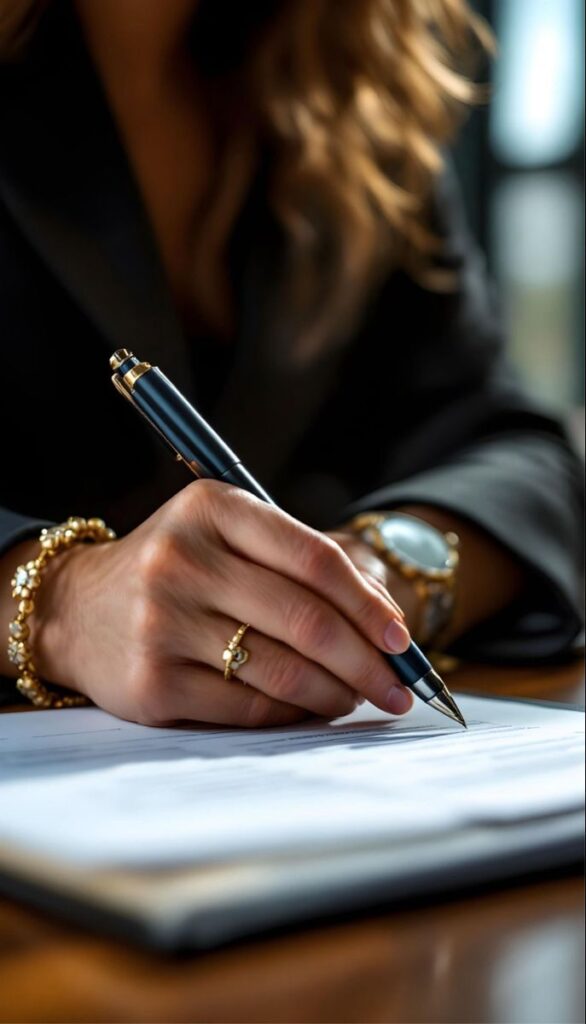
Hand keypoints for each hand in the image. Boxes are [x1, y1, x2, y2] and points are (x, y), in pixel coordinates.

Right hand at [21, 481, 412, 726]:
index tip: (401, 637)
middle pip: (307, 619)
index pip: (314, 558)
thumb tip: (383, 624)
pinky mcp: (152, 683)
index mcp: (211, 508)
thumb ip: (297, 564)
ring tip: (358, 697)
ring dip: (337, 692)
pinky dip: (294, 714)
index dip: (369, 603)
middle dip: (369, 661)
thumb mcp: (224, 536)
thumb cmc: (175, 569)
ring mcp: (163, 623)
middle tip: (400, 685)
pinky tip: (311, 708)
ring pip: (284, 671)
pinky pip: (250, 708)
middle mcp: (182, 560)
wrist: (77, 609)